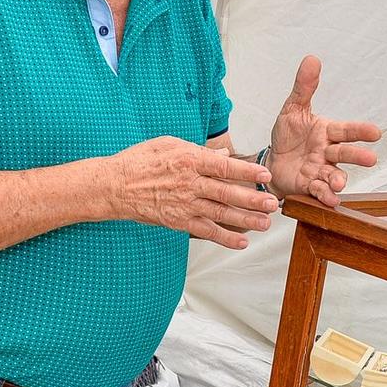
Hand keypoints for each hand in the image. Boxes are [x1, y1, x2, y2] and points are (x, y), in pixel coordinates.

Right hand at [111, 136, 277, 249]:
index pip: (224, 167)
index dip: (246, 172)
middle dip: (252, 199)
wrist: (114, 186)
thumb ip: (199, 151)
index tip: (264, 176)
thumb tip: (223, 155)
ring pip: (220, 213)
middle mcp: (189, 183)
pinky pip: (205, 231)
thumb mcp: (169, 144)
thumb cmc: (140, 161)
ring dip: (245, 220)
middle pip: (226, 192)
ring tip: (265, 223)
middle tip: (272, 204)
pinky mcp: (178, 221)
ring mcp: (184, 204)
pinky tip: (241, 242)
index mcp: (189, 160)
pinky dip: (224, 238)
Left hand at [266, 55, 382, 207]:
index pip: (346, 130)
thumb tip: (312, 59)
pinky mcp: (310, 186)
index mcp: (327, 132)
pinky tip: (331, 199)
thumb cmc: (287, 136)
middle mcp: (327, 152)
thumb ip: (304, 87)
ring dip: (339, 179)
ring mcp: (320, 170)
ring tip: (339, 182)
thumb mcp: (292, 109)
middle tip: (371, 159)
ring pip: (335, 174)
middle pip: (345, 153)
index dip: (360, 131)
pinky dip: (326, 195)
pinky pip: (320, 191)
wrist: (271, 162)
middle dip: (357, 156)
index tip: (375, 132)